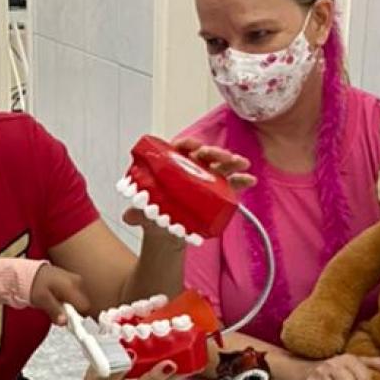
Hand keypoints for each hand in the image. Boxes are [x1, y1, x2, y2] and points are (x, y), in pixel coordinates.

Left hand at [30, 264, 91, 320]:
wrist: (31, 271)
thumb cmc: (35, 283)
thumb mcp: (42, 300)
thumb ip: (54, 311)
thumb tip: (64, 322)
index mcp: (72, 286)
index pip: (85, 307)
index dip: (77, 316)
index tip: (67, 319)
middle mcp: (78, 282)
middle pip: (84, 304)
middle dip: (74, 311)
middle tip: (59, 310)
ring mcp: (77, 280)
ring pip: (80, 301)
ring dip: (71, 306)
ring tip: (57, 302)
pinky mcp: (75, 280)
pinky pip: (77, 295)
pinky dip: (70, 300)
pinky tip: (59, 297)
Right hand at [55, 362, 182, 379]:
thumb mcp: (92, 376)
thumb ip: (106, 357)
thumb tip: (119, 336)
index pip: (112, 373)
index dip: (123, 363)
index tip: (132, 353)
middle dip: (155, 376)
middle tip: (169, 364)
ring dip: (173, 376)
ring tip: (190, 363)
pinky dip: (171, 379)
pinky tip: (185, 369)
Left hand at [123, 143, 256, 236]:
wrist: (167, 235)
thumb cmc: (155, 217)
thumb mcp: (143, 215)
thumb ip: (136, 214)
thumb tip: (129, 216)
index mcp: (172, 166)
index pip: (180, 149)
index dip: (187, 144)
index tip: (194, 146)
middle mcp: (191, 169)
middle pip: (204, 155)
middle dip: (213, 152)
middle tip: (218, 155)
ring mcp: (206, 180)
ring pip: (220, 166)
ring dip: (231, 162)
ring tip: (240, 163)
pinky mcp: (217, 193)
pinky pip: (231, 183)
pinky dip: (241, 181)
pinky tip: (249, 180)